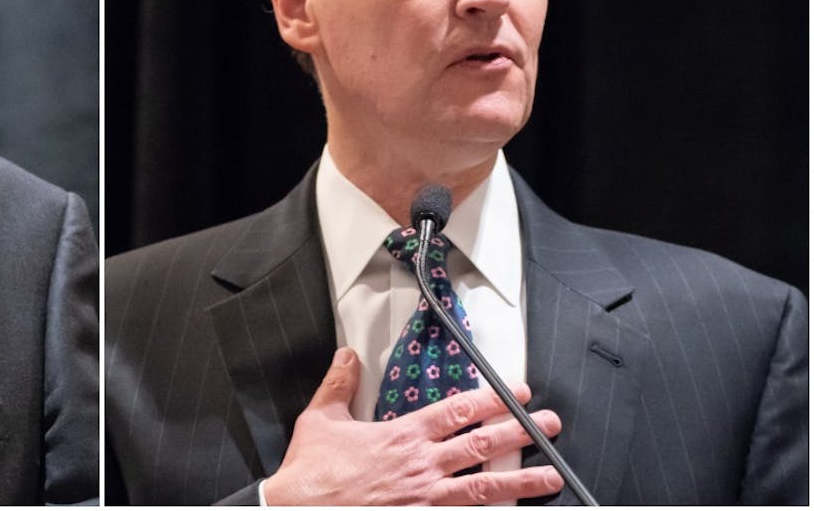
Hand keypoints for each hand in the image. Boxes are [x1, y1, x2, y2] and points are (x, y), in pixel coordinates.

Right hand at [265, 347, 563, 505]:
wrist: (301, 510)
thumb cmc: (312, 473)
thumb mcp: (320, 419)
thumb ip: (338, 385)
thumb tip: (347, 357)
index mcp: (400, 437)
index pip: (456, 412)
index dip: (491, 401)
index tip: (515, 394)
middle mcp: (420, 466)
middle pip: (481, 445)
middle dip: (519, 432)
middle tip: (548, 425)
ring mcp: (424, 499)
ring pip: (483, 487)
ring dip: (521, 480)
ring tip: (551, 476)